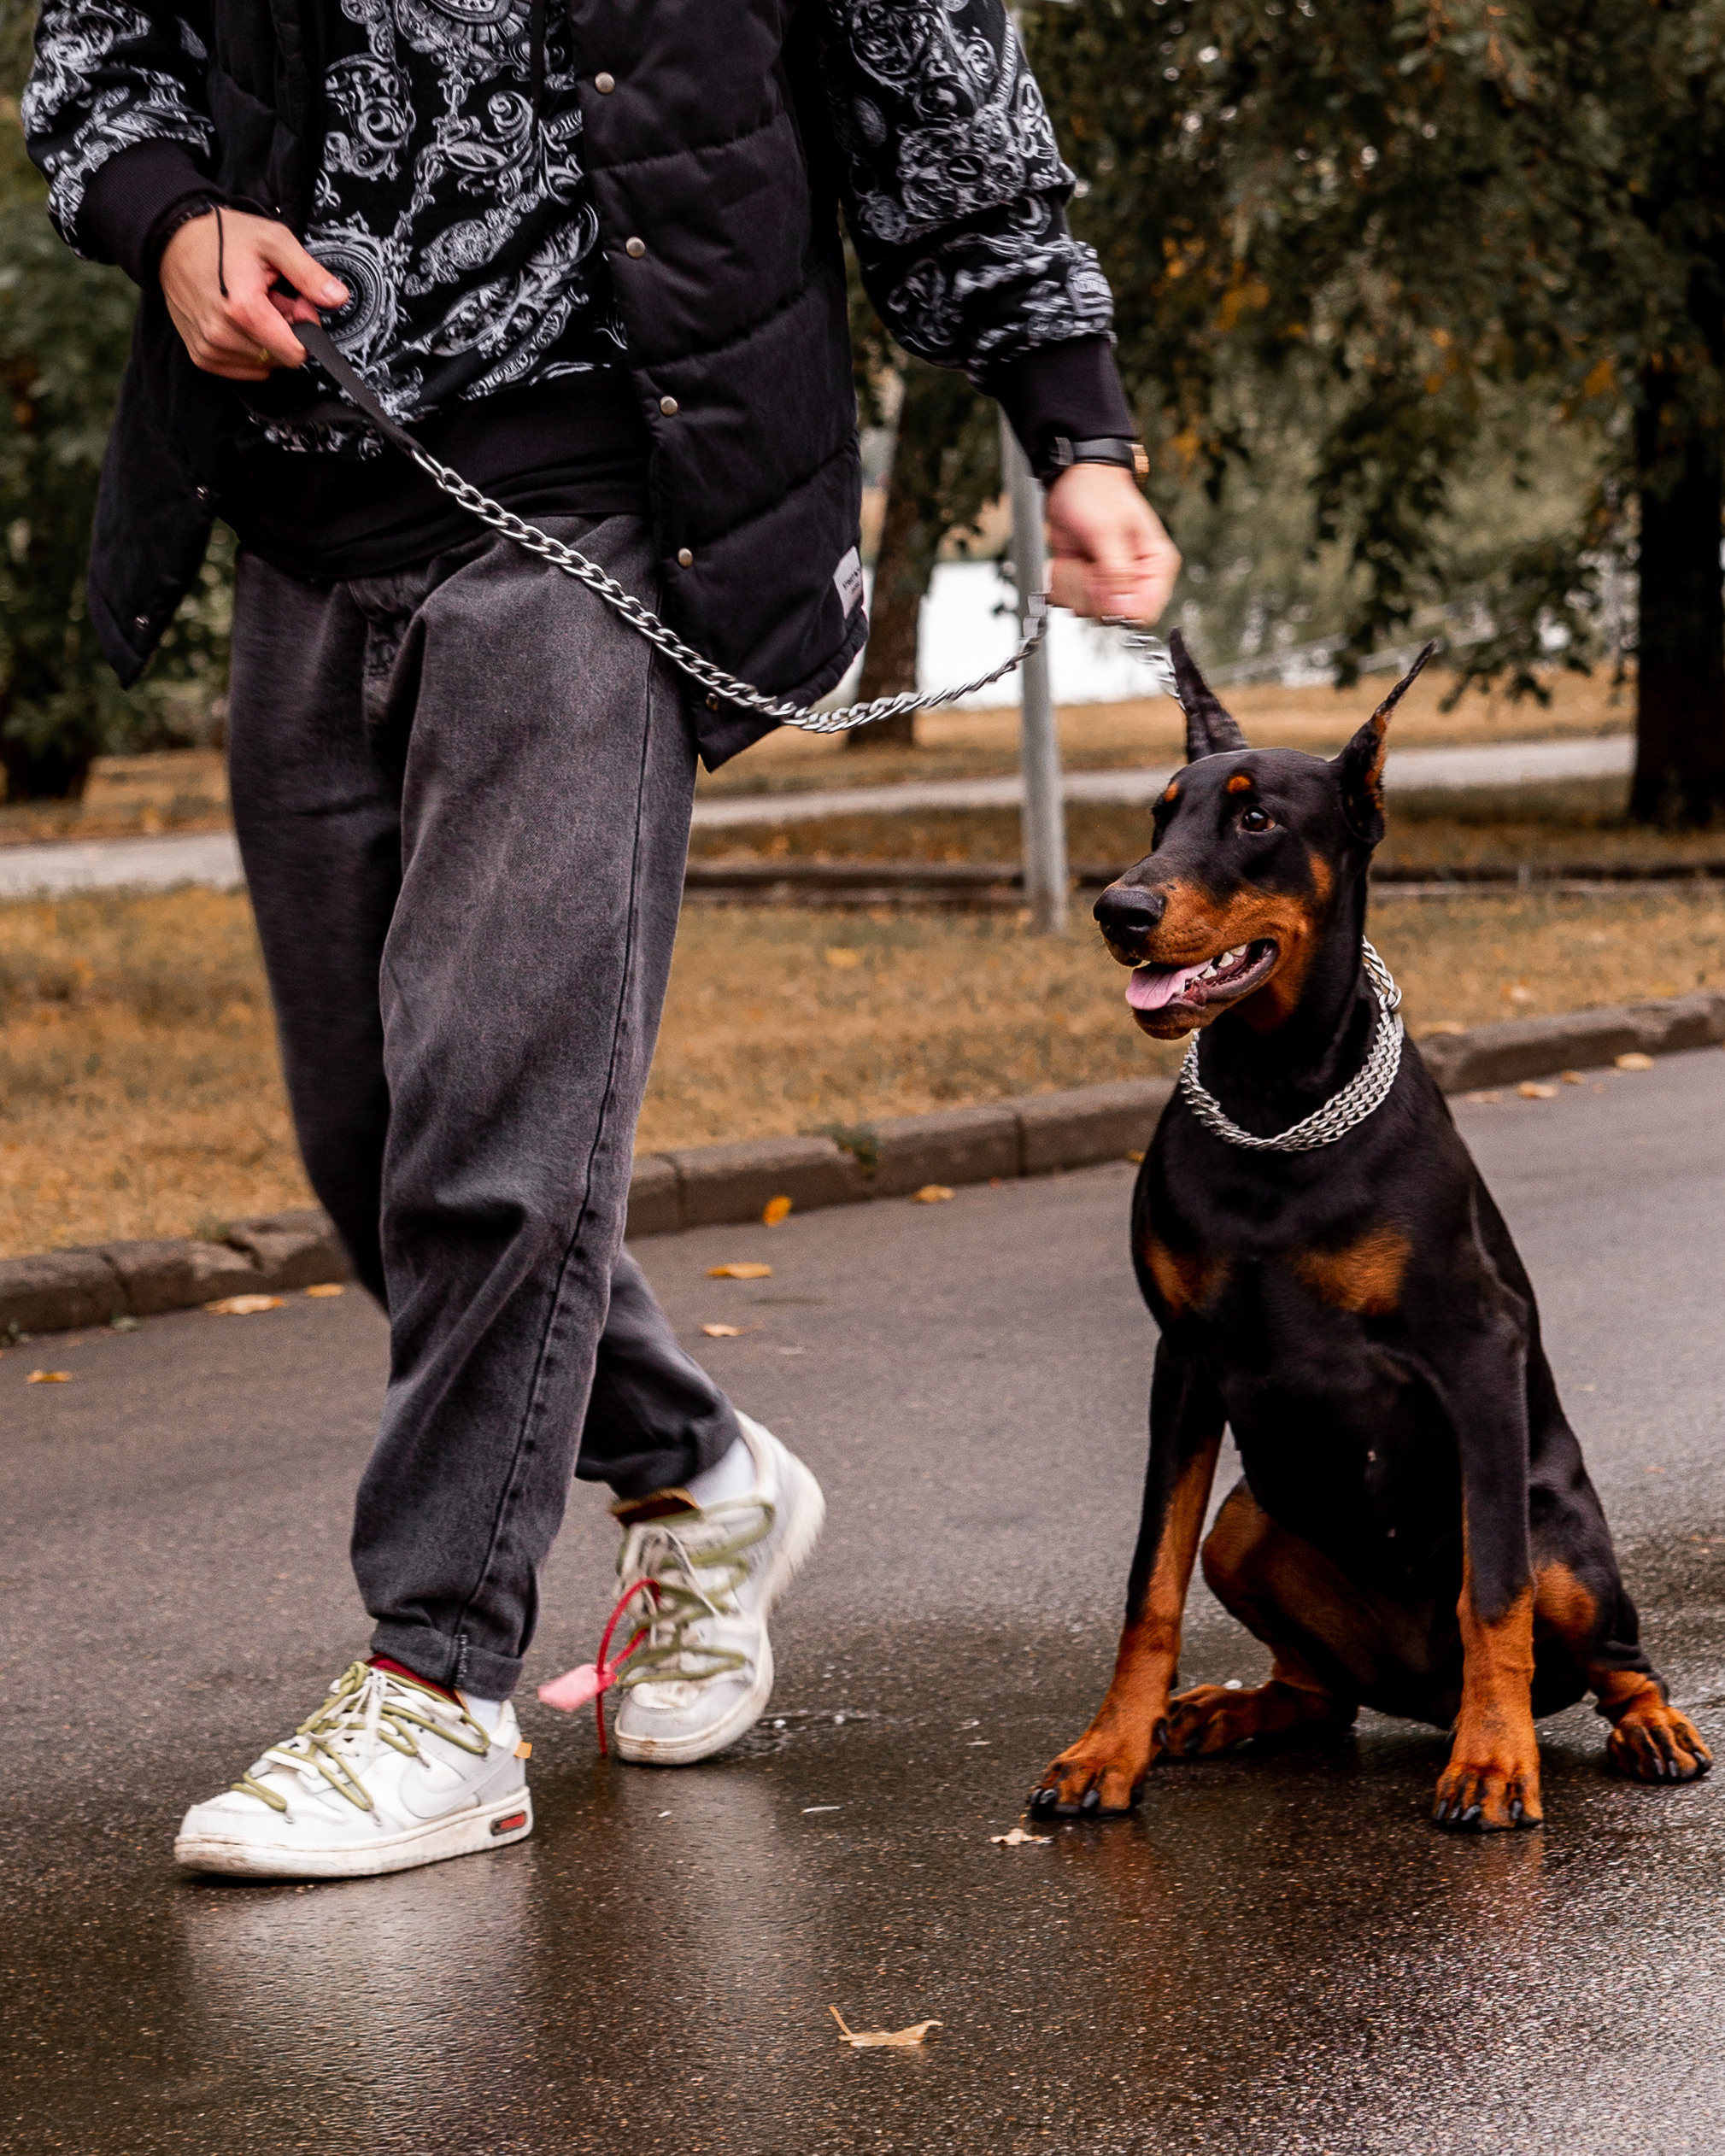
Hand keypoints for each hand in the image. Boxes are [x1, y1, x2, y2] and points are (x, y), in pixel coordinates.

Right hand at [159, 208, 348, 380]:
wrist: (173, 238)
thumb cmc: (222, 236)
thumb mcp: (273, 241)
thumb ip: (308, 273)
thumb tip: (337, 298)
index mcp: (243, 310)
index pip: (295, 353)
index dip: (303, 329)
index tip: (294, 304)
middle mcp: (222, 335)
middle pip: (280, 359)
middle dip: (284, 332)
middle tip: (271, 298)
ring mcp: (209, 348)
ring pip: (262, 365)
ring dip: (264, 339)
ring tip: (252, 305)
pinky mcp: (201, 356)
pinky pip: (242, 369)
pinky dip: (247, 349)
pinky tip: (237, 320)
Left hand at [1044, 462, 1179, 624]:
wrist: (1070, 477)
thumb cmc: (1096, 491)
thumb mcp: (1106, 530)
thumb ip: (1115, 572)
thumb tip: (1122, 610)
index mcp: (1155, 565)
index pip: (1145, 613)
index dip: (1116, 608)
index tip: (1098, 585)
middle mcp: (1135, 578)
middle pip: (1113, 617)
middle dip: (1089, 592)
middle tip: (1085, 563)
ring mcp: (1110, 583)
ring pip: (1089, 612)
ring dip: (1073, 586)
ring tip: (1075, 558)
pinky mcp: (1088, 583)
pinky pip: (1072, 603)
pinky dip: (1061, 586)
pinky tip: (1065, 564)